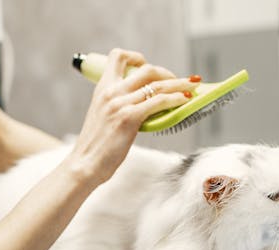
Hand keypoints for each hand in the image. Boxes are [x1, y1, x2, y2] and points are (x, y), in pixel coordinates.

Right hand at [64, 48, 199, 185]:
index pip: (118, 56)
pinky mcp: (129, 118)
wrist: (85, 164)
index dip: (136, 57)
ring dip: (180, 84)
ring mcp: (120, 104)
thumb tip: (143, 104)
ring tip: (193, 86)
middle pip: (147, 69)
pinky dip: (175, 99)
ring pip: (158, 84)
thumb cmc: (95, 146)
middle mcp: (111, 91)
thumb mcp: (102, 116)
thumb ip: (118, 105)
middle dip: (168, 73)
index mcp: (102, 88)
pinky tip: (184, 101)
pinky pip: (158, 102)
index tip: (147, 66)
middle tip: (179, 82)